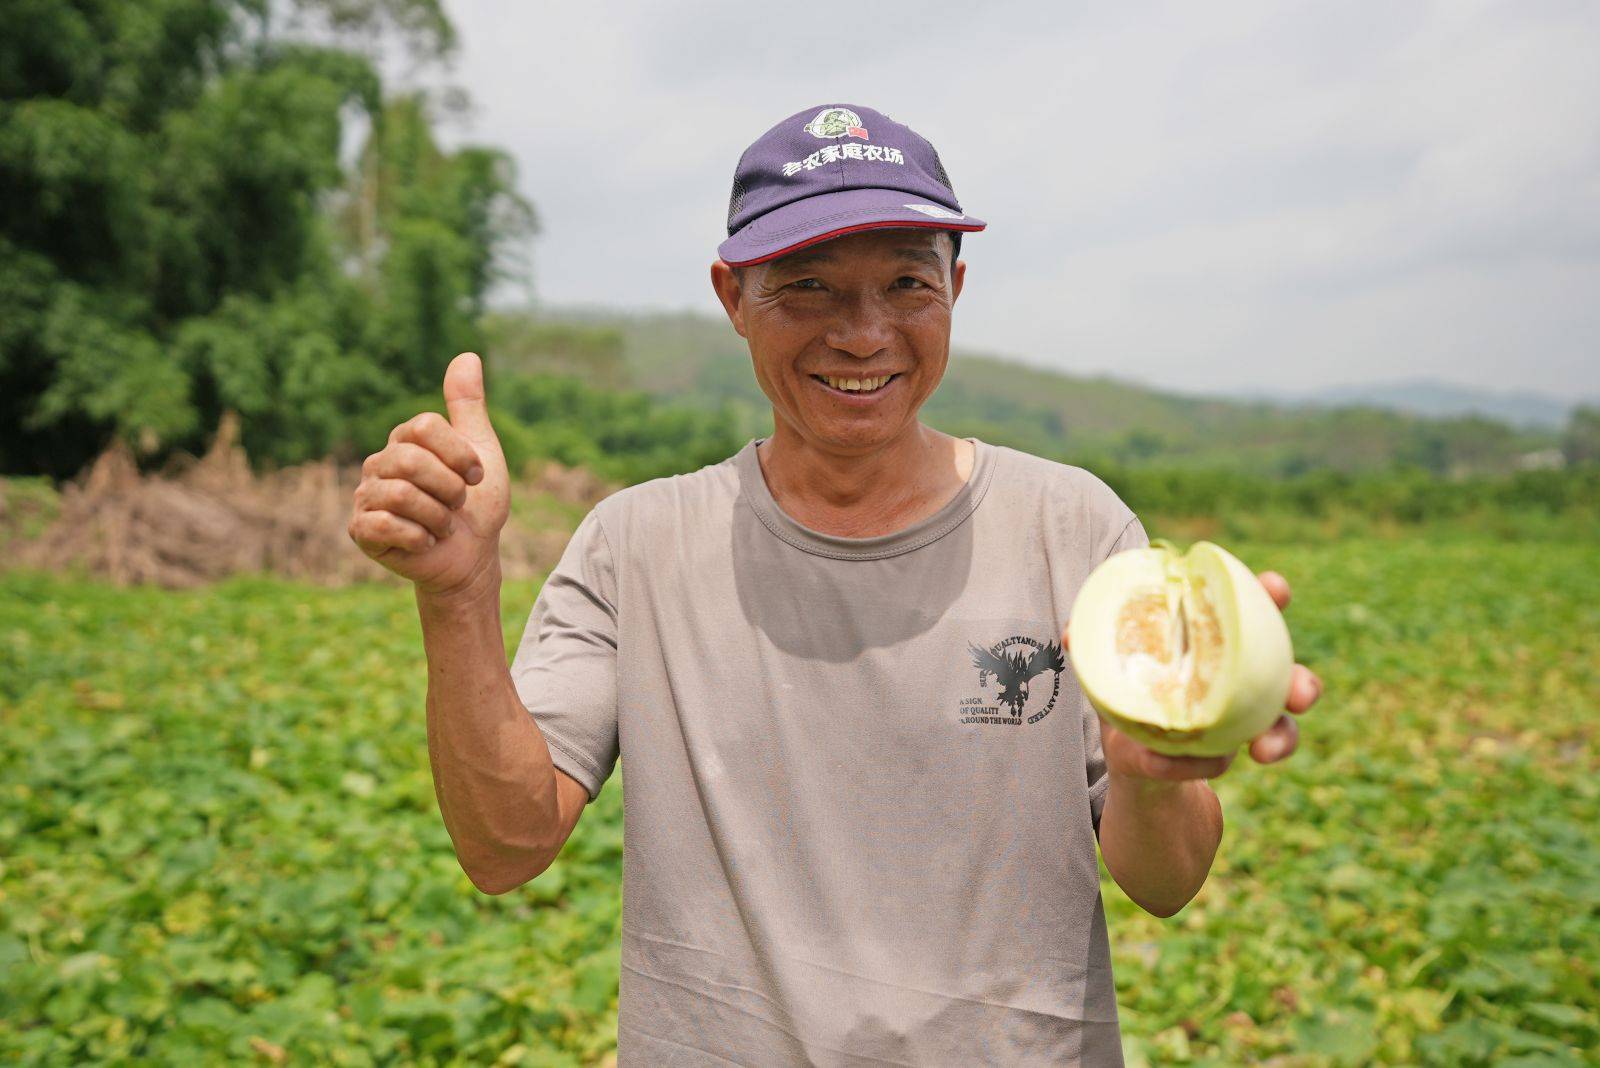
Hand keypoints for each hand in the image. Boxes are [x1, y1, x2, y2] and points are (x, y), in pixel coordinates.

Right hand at [348, 353, 510, 598]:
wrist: (472, 557)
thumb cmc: (477, 505)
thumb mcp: (482, 450)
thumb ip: (469, 406)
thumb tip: (467, 355)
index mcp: (405, 439)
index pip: (425, 426)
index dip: (459, 455)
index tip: (475, 477)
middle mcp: (379, 462)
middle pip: (412, 460)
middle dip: (449, 489)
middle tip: (457, 506)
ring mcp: (366, 496)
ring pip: (401, 494)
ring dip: (438, 516)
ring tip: (443, 526)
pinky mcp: (361, 530)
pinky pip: (386, 524)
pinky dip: (418, 537)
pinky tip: (425, 542)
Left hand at [1063, 570, 1323, 781]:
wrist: (1130, 749)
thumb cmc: (1132, 683)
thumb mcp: (1112, 660)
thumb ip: (1095, 643)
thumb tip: (1069, 633)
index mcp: (1219, 642)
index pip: (1255, 610)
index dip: (1271, 595)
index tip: (1275, 587)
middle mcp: (1241, 680)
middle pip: (1289, 675)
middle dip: (1302, 682)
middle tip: (1298, 693)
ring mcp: (1237, 721)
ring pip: (1279, 728)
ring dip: (1279, 738)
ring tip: (1262, 750)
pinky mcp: (1212, 757)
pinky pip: (1215, 763)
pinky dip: (1189, 765)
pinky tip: (1164, 764)